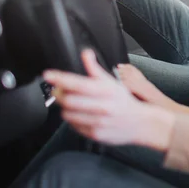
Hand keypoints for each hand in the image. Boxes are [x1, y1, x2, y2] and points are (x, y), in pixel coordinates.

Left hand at [43, 49, 173, 149]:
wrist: (139, 123)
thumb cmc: (123, 101)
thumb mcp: (112, 82)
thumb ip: (95, 69)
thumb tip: (86, 53)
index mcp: (105, 91)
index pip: (77, 83)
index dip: (60, 78)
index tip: (48, 74)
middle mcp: (101, 107)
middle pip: (68, 100)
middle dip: (59, 94)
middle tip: (58, 90)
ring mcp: (97, 122)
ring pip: (68, 114)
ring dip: (65, 108)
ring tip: (71, 103)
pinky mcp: (94, 134)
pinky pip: (74, 127)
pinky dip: (72, 120)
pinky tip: (80, 115)